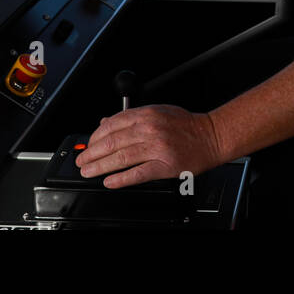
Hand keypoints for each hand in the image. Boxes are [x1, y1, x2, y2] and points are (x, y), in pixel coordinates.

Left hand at [78, 104, 224, 188]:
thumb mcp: (158, 111)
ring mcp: (157, 148)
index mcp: (147, 114)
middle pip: (112, 142)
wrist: (211, 137)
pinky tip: (110, 182)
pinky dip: (121, 179)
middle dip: (92, 153)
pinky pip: (137, 173)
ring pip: (121, 158)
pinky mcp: (164, 166)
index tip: (88, 145)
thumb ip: (132, 116)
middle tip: (82, 161)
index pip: (112, 124)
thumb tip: (105, 122)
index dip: (95, 136)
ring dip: (100, 167)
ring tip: (89, 172)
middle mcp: (150, 129)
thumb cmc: (187, 125)